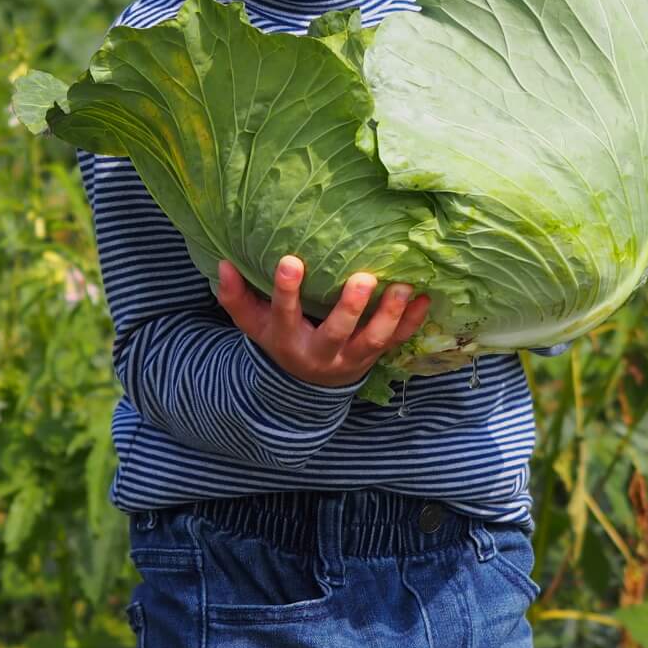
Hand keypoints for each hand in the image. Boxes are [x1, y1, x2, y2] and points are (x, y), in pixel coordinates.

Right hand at [217, 255, 430, 388]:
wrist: (306, 387)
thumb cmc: (279, 340)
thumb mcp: (252, 325)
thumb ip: (236, 297)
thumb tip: (223, 263)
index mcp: (288, 339)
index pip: (284, 313)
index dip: (287, 289)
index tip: (291, 260)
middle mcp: (320, 351)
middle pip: (337, 332)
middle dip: (350, 308)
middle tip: (364, 278)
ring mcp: (351, 357)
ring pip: (373, 340)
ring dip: (390, 315)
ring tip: (404, 286)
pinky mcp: (374, 357)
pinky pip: (396, 342)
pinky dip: (412, 322)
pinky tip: (425, 298)